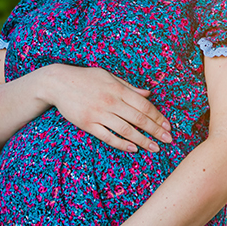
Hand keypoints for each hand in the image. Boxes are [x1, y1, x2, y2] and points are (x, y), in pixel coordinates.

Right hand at [43, 65, 172, 152]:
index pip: (143, 105)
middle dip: (156, 130)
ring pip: (126, 130)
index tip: (168, 126)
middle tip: (169, 140)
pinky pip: (108, 136)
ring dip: (143, 140)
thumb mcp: (108, 76)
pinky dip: (122, 143)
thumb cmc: (85, 78)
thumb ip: (129, 87)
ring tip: (155, 148)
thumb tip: (148, 94)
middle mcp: (110, 101)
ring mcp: (99, 113)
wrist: (57, 83)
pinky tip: (133, 148)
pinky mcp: (88, 124)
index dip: (158, 116)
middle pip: (138, 119)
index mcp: (117, 89)